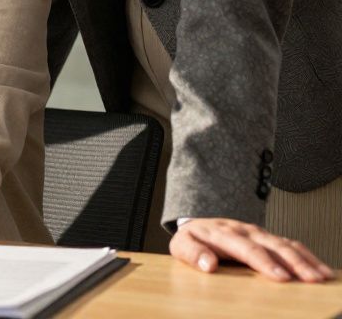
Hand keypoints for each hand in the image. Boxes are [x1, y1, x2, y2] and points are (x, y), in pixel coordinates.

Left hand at [170, 218, 335, 281]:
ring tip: (322, 275)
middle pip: (274, 246)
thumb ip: (192, 254)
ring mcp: (258, 233)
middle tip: (312, 279)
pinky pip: (290, 244)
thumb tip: (207, 265)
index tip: (281, 278)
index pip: (248, 249)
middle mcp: (245, 231)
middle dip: (295, 263)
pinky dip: (307, 255)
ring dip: (306, 259)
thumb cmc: (192, 238)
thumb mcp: (181, 245)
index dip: (266, 263)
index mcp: (224, 233)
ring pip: (286, 244)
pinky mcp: (267, 237)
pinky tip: (320, 267)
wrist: (197, 223)